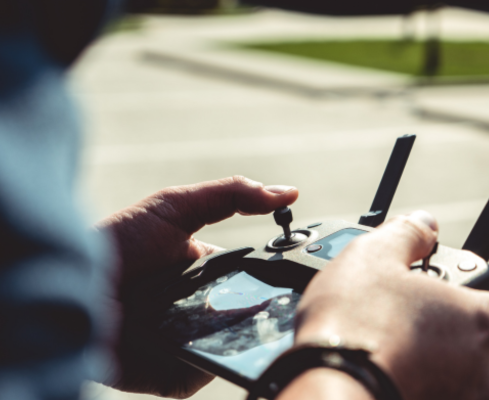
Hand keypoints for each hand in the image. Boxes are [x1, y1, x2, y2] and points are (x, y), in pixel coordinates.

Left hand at [95, 176, 297, 398]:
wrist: (70, 285)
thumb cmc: (119, 240)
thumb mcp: (177, 206)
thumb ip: (231, 195)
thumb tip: (288, 193)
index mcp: (205, 270)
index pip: (251, 275)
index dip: (272, 274)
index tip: (297, 270)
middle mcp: (199, 306)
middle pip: (246, 314)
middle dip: (263, 312)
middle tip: (282, 307)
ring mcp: (187, 340)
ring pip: (230, 345)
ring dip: (241, 338)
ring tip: (241, 325)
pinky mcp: (171, 371)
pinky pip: (203, 372)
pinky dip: (210, 363)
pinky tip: (203, 344)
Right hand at [281, 211, 488, 399]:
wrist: (326, 388)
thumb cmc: (354, 323)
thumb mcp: (374, 256)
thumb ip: (407, 235)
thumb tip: (425, 223)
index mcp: (476, 322)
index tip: (462, 291)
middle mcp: (479, 371)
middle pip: (477, 345)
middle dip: (446, 331)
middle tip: (405, 317)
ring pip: (452, 376)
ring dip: (428, 361)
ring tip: (383, 345)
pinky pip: (429, 394)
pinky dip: (411, 383)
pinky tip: (377, 370)